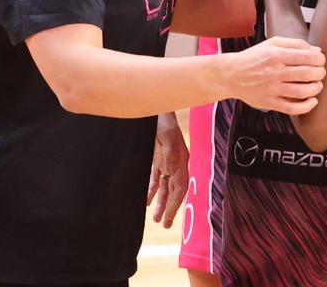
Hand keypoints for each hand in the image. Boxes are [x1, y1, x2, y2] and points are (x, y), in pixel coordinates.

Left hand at [147, 113, 188, 227]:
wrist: (154, 103)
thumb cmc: (161, 118)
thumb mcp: (166, 134)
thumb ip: (169, 153)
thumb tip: (169, 172)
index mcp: (181, 158)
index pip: (180, 187)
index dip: (175, 204)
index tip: (169, 218)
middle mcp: (176, 162)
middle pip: (173, 189)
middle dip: (169, 207)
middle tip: (164, 224)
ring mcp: (166, 159)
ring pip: (164, 185)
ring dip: (160, 201)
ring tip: (155, 217)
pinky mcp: (156, 156)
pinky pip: (155, 177)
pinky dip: (151, 189)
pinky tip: (145, 200)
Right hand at [225, 37, 324, 114]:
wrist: (231, 75)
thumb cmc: (254, 57)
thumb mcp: (272, 43)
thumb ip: (295, 44)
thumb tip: (317, 50)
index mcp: (277, 54)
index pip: (308, 57)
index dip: (320, 59)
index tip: (320, 61)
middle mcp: (275, 71)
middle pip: (308, 74)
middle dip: (320, 73)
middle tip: (320, 73)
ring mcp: (272, 89)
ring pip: (303, 91)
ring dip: (316, 88)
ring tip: (317, 85)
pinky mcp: (269, 102)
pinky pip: (292, 108)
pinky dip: (307, 106)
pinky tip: (312, 101)